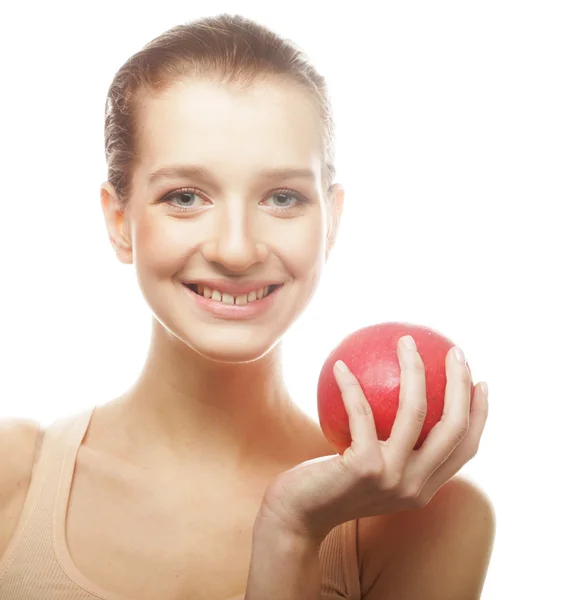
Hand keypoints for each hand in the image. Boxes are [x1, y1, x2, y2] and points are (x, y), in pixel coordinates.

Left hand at [259, 336, 488, 543]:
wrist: (298, 519)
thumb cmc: (329, 486)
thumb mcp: (368, 470)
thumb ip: (388, 447)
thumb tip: (396, 399)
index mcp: (424, 487)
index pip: (465, 448)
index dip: (479, 413)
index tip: (480, 381)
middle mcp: (416, 487)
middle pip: (453, 427)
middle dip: (460, 383)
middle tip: (454, 351)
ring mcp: (392, 478)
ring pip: (415, 411)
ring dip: (414, 368)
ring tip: (406, 341)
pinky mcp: (364, 468)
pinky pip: (361, 412)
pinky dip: (351, 385)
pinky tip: (340, 365)